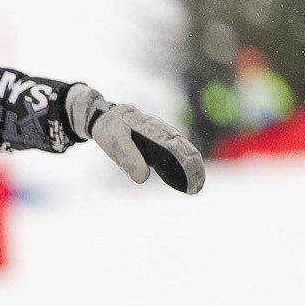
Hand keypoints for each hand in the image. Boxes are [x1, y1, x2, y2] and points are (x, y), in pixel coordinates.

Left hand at [66, 85, 205, 193]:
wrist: (108, 115)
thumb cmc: (111, 129)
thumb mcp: (115, 142)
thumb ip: (128, 158)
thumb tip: (144, 178)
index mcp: (155, 131)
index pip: (178, 150)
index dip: (188, 167)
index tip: (192, 184)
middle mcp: (164, 133)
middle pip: (187, 150)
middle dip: (195, 170)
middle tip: (196, 189)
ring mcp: (164, 137)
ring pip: (185, 151)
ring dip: (192, 168)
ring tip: (195, 187)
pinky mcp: (160, 142)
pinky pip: (177, 153)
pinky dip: (184, 165)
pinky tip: (184, 179)